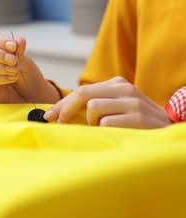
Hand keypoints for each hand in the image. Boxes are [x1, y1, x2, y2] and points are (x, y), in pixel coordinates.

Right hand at [0, 32, 59, 103]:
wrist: (32, 95)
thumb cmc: (28, 77)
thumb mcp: (27, 62)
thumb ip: (21, 51)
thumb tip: (19, 40)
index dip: (1, 41)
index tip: (14, 47)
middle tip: (13, 60)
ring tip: (14, 71)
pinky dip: (0, 78)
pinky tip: (11, 78)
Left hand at [44, 77, 171, 128]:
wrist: (168, 130)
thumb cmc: (136, 122)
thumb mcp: (116, 107)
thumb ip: (95, 105)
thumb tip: (61, 114)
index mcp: (116, 84)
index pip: (81, 91)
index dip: (61, 104)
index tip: (48, 116)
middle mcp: (124, 88)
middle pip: (82, 94)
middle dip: (65, 109)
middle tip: (58, 124)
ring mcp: (132, 102)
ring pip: (93, 108)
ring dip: (91, 123)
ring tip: (101, 129)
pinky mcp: (138, 117)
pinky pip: (105, 123)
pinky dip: (102, 131)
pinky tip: (113, 133)